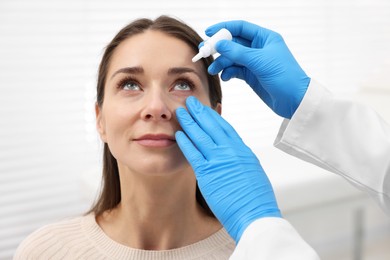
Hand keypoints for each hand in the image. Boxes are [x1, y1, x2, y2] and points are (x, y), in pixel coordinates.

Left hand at [175, 96, 280, 241]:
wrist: (256, 214)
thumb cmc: (257, 199)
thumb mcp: (253, 172)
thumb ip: (241, 160)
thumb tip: (234, 156)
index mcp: (243, 151)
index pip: (226, 128)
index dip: (214, 117)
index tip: (207, 109)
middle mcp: (231, 151)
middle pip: (212, 127)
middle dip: (200, 113)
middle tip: (191, 102)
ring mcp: (219, 161)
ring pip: (201, 136)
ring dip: (190, 122)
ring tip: (181, 111)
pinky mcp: (208, 173)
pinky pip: (194, 154)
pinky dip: (186, 143)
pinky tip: (179, 134)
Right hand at [206, 20, 309, 118]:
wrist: (295, 100)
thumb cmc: (285, 76)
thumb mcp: (260, 61)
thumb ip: (238, 52)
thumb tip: (220, 44)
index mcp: (265, 38)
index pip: (240, 27)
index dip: (224, 28)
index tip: (209, 32)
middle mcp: (259, 48)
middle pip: (233, 43)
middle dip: (219, 48)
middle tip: (204, 52)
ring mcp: (254, 62)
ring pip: (232, 58)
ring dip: (221, 63)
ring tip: (213, 70)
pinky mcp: (252, 76)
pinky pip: (235, 70)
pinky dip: (228, 72)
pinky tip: (225, 77)